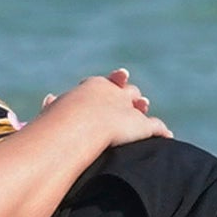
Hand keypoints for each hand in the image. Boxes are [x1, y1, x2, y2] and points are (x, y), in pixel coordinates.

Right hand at [39, 68, 169, 146]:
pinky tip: (166, 137)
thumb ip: (53, 105)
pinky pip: (156, 128)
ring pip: (140, 105)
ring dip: (142, 106)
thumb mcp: (54, 109)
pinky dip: (162, 132)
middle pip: (127, 90)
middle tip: (130, 95)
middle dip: (128, 92)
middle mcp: (117, 94)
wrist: (82, 123)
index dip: (109, 82)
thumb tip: (49, 98)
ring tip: (144, 105)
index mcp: (96, 87)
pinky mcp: (143, 125)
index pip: (106, 83)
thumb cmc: (62, 117)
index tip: (113, 78)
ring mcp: (131, 109)